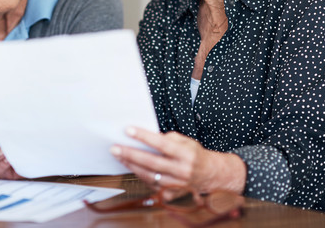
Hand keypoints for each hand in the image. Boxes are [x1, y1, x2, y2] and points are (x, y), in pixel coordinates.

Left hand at [111, 128, 245, 193]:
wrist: (210, 175)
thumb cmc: (194, 154)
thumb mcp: (185, 141)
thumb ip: (168, 138)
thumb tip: (145, 137)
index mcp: (186, 154)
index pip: (162, 144)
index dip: (144, 137)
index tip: (128, 130)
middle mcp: (182, 170)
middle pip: (152, 162)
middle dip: (131, 154)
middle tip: (115, 147)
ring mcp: (177, 185)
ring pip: (149, 176)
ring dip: (131, 165)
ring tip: (118, 155)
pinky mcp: (172, 194)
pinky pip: (151, 185)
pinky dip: (139, 175)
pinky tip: (130, 166)